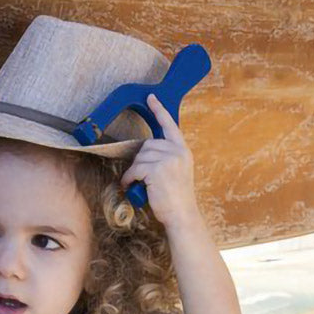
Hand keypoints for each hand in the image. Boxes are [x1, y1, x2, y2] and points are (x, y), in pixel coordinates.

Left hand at [120, 93, 198, 226]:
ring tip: (136, 183)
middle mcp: (177, 152)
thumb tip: (146, 152)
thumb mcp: (178, 172)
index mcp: (183, 151)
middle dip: (140, 158)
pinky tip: (131, 185)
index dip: (159, 111)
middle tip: (140, 175)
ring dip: (134, 170)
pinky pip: (136, 168)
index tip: (151, 98)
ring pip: (140, 156)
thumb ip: (167, 158)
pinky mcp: (156, 170)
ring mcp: (168, 160)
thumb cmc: (177, 199)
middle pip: (148, 143)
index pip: (170, 126)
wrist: (182, 215)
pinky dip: (130, 178)